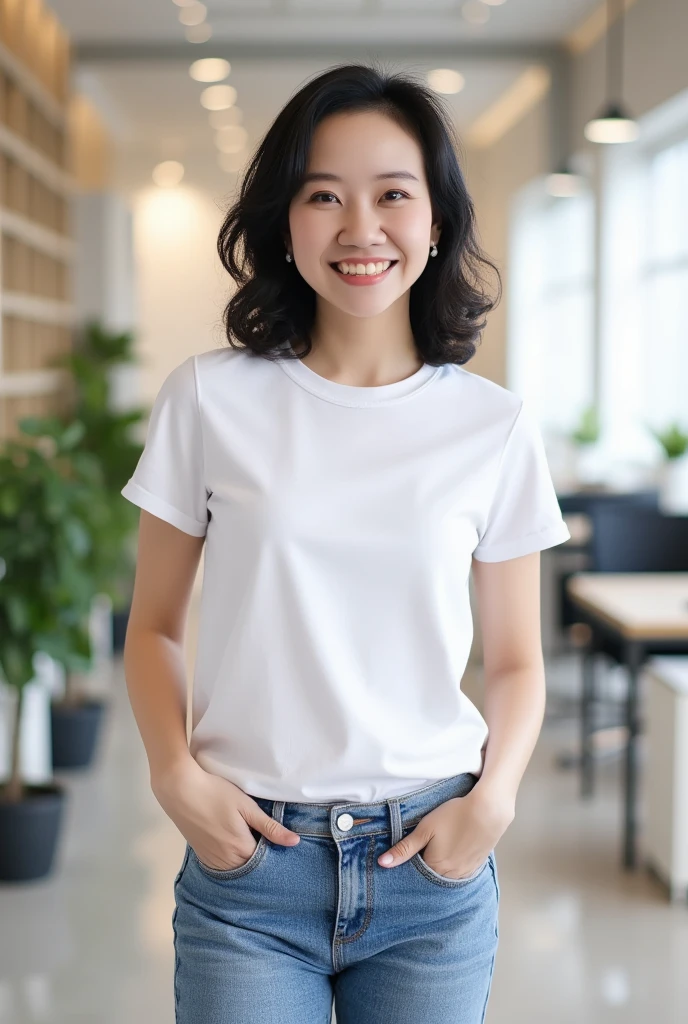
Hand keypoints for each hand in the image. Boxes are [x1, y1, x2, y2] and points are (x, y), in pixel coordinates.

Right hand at [151, 757, 300, 870]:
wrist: (180, 790)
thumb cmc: (216, 793)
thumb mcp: (246, 806)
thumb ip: (270, 827)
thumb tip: (295, 842)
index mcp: (241, 849)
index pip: (266, 860)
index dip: (274, 850)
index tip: (277, 838)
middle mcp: (226, 861)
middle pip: (251, 866)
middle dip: (260, 856)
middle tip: (265, 836)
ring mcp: (212, 859)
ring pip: (236, 867)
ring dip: (245, 858)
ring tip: (249, 837)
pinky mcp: (201, 855)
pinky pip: (222, 865)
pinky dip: (231, 858)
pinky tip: (233, 841)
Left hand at [377, 787, 514, 877]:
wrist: (488, 810)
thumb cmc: (455, 816)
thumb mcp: (425, 828)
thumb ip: (404, 848)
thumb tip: (383, 863)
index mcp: (435, 867)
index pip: (416, 874)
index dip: (410, 864)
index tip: (408, 854)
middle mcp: (450, 875)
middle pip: (431, 876)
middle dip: (424, 868)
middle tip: (425, 848)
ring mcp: (465, 872)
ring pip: (446, 876)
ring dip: (440, 867)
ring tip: (440, 849)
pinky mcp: (476, 866)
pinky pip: (460, 873)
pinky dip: (454, 866)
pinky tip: (454, 852)